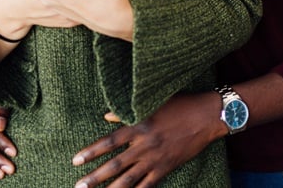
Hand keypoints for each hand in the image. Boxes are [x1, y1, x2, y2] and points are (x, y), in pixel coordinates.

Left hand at [72, 93, 222, 187]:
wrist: (207, 116)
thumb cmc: (180, 105)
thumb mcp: (152, 103)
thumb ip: (127, 112)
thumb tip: (106, 116)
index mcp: (139, 126)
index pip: (109, 142)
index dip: (91, 151)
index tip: (75, 160)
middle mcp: (144, 145)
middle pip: (115, 164)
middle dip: (95, 177)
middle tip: (79, 186)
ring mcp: (155, 158)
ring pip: (128, 178)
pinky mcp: (166, 167)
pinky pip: (148, 184)